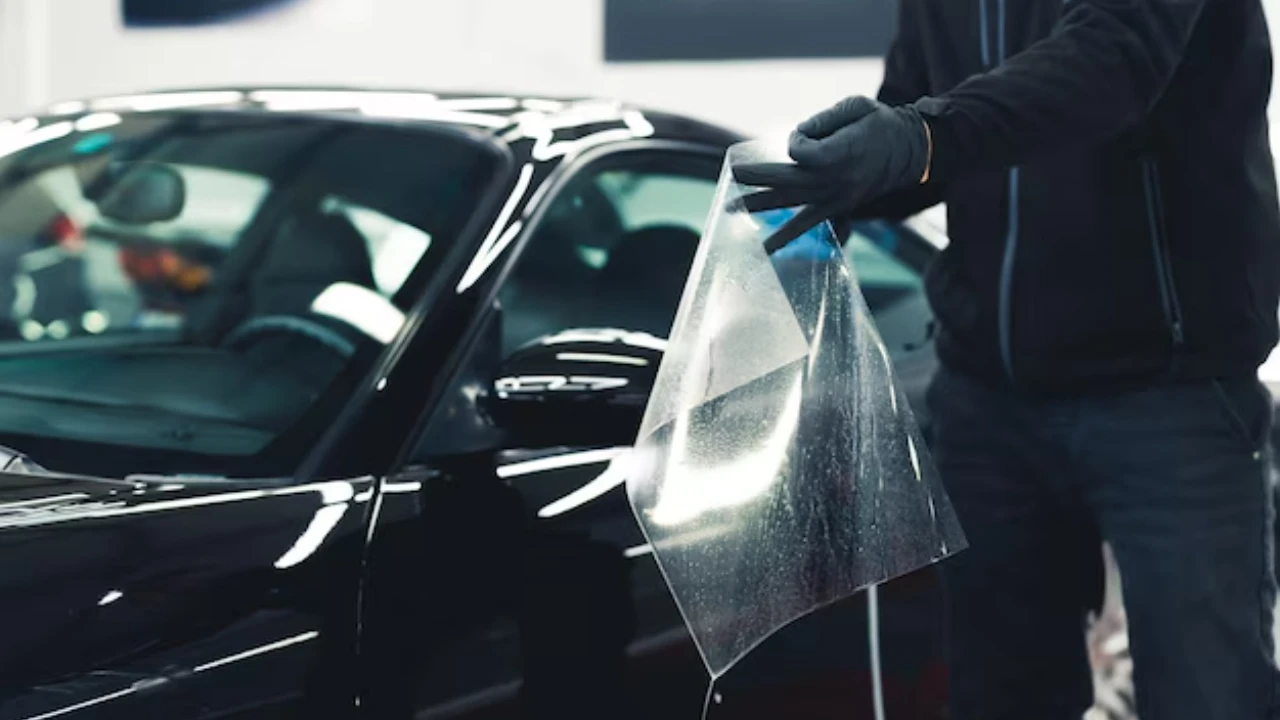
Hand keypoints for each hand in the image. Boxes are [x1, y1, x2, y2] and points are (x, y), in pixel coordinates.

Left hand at [734, 96, 930, 251]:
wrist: (910, 151)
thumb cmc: (881, 123)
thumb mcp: (855, 106)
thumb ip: (823, 120)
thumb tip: (795, 138)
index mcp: (841, 154)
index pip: (801, 152)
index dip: (797, 141)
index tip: (803, 135)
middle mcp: (836, 180)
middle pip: (788, 180)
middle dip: (758, 178)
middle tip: (732, 176)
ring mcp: (835, 198)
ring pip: (791, 203)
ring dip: (760, 205)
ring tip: (732, 208)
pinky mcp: (836, 207)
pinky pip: (807, 225)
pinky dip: (786, 237)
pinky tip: (766, 248)